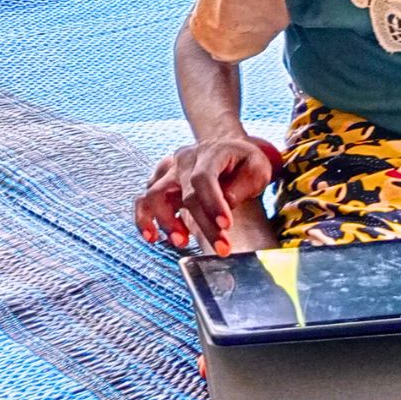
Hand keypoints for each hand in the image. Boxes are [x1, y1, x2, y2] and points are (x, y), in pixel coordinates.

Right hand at [132, 136, 275, 254]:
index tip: (225, 226)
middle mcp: (184, 159)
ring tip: (181, 241)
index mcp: (210, 152)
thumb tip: (226, 204)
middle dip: (204, 225)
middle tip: (222, 248)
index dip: (212, 204)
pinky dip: (144, 219)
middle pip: (186, 194)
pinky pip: (144, 200)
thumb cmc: (245, 164)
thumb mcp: (256, 170)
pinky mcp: (160, 182)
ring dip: (165, 222)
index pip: (203, 178)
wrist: (232, 153)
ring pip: (154, 195)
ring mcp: (169, 170)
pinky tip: (152, 237)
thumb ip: (241, 187)